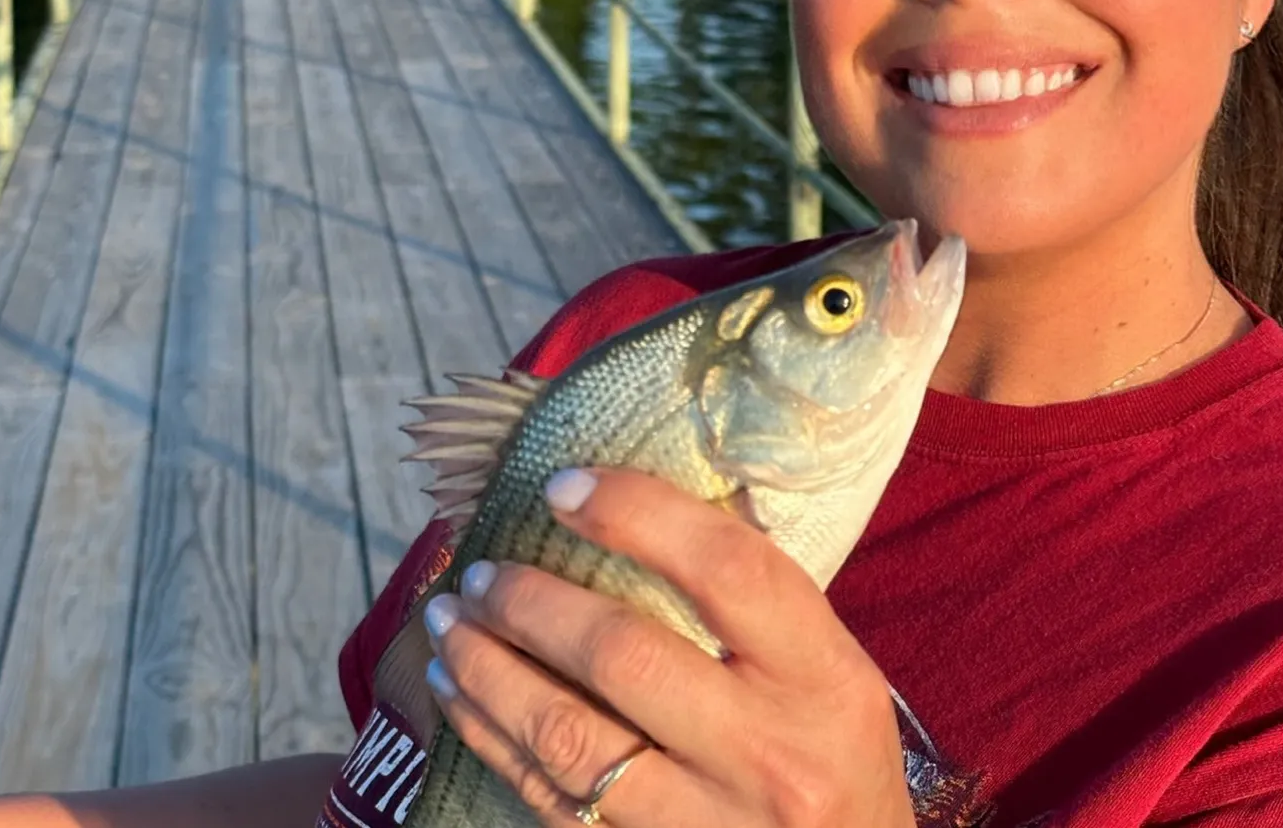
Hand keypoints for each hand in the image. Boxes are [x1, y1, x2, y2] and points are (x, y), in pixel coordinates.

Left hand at [421, 467, 915, 827]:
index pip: (726, 570)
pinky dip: (494, 745)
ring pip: (570, 741)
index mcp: (821, 676)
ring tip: (448, 626)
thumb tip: (635, 506)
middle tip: (480, 573)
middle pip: (625, 657)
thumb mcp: (828, 668)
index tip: (562, 488)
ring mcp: (709, 825)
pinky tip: (461, 700)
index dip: (635, 515)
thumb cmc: (835, 754)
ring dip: (490, 675)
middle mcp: (770, 753)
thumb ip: (754, 600)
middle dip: (532, 606)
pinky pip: (554, 804)